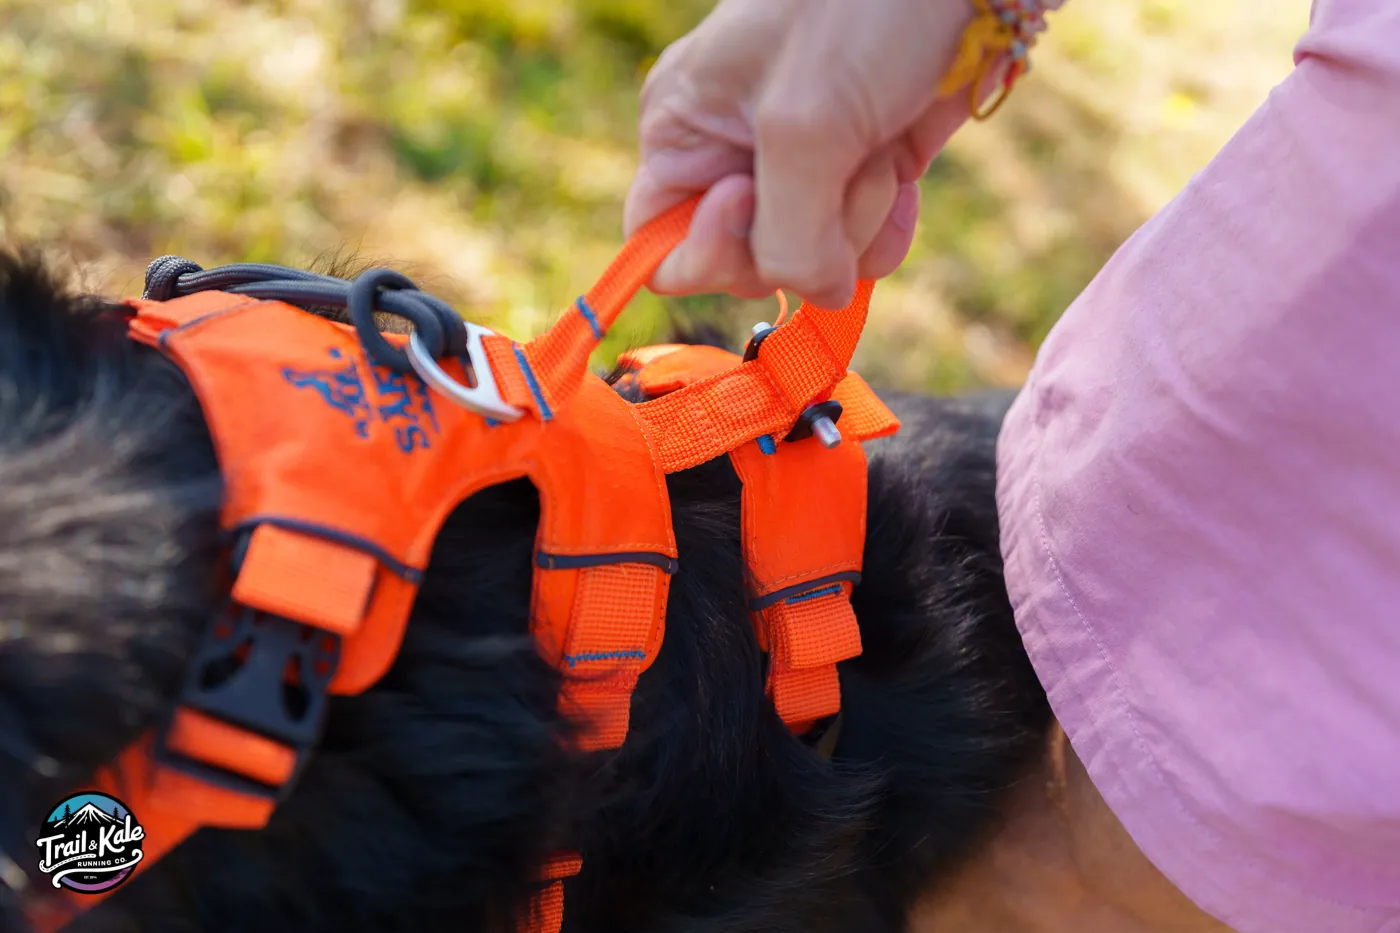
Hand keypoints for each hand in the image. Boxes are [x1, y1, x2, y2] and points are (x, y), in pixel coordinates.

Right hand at [625, 0, 985, 308]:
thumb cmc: (863, 7)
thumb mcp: (805, 125)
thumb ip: (787, 237)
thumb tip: (818, 295)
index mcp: (683, 129)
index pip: (660, 248)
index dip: (706, 250)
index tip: (749, 193)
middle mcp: (731, 155)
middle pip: (743, 266)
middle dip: (802, 230)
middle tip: (833, 153)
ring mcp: (801, 169)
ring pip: (813, 262)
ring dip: (856, 218)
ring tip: (875, 139)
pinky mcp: (860, 172)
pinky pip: (861, 248)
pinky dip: (888, 222)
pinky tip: (903, 170)